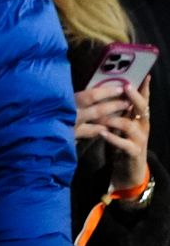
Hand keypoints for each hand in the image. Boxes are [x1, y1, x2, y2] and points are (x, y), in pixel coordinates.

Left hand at [90, 77, 151, 192]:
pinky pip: (124, 143)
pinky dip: (112, 138)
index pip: (143, 100)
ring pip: (129, 125)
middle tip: (126, 87)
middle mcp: (142, 126)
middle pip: (142, 108)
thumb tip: (107, 93)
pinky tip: (101, 133)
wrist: (129, 169)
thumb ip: (118, 112)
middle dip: (134, 97)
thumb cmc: (122, 143)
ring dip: (114, 118)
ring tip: (100, 114)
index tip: (144, 75)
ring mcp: (139, 139)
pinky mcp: (133, 152)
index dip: (144, 88)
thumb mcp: (121, 125)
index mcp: (139, 118)